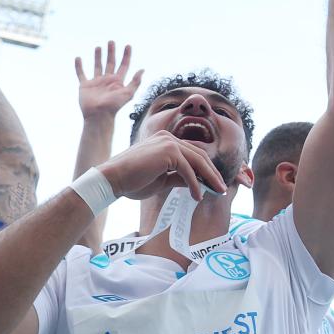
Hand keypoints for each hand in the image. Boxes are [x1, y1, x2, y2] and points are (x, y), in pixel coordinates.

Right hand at [75, 41, 143, 118]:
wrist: (98, 115)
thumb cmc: (114, 106)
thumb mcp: (128, 93)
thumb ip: (135, 82)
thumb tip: (142, 69)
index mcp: (118, 81)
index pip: (124, 65)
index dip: (126, 56)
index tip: (128, 45)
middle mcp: (107, 80)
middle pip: (110, 63)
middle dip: (111, 52)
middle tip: (111, 41)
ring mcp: (96, 82)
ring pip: (97, 66)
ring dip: (98, 56)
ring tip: (98, 47)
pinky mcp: (85, 85)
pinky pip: (81, 73)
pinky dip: (79, 66)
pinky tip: (78, 58)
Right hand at [97, 131, 227, 201]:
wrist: (111, 180)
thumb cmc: (132, 181)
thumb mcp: (162, 179)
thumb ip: (179, 177)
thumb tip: (197, 183)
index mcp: (165, 140)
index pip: (193, 153)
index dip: (206, 168)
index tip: (214, 183)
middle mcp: (168, 137)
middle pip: (199, 155)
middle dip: (213, 172)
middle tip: (222, 188)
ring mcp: (168, 142)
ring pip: (197, 160)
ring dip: (209, 177)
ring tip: (217, 191)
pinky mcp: (167, 151)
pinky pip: (187, 169)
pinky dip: (195, 183)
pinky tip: (197, 196)